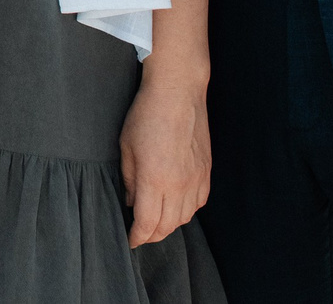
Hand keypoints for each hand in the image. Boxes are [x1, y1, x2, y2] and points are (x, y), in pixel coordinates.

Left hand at [119, 70, 209, 245]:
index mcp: (154, 180)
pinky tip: (176, 206)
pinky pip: (199, 203)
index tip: (129, 240)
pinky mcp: (206, 171)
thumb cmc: (146, 116)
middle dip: (151, 235)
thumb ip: (128, 179)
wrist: (178, 93)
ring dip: (169, 225)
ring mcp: (195, 179)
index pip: (147, 223)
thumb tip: (131, 202)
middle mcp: (178, 185)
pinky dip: (186, 211)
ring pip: (185, 218)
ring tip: (156, 222)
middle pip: (167, 226)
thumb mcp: (126, 147)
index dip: (137, 237)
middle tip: (140, 234)